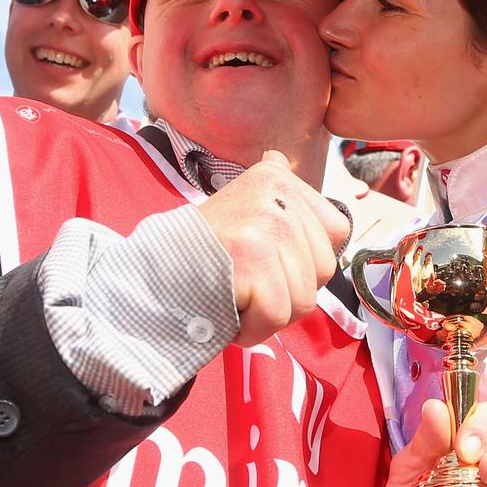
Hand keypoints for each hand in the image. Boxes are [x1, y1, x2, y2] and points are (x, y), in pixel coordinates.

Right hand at [196, 150, 349, 345]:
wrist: (150, 273)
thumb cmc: (204, 250)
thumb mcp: (240, 204)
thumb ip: (272, 192)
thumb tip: (279, 157)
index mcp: (279, 177)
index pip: (336, 232)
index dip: (307, 261)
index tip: (269, 260)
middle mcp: (277, 193)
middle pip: (323, 271)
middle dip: (288, 291)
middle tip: (248, 280)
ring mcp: (267, 224)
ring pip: (303, 300)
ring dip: (269, 314)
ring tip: (236, 291)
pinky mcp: (252, 258)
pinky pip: (277, 315)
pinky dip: (252, 329)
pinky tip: (228, 308)